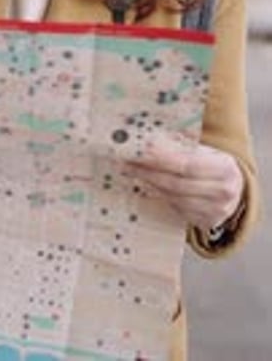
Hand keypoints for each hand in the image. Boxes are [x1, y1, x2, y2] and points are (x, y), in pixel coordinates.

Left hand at [127, 137, 243, 230]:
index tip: (140, 151)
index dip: (161, 159)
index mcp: (224, 167)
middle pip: (177, 183)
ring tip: (132, 172)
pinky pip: (177, 209)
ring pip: (174, 197)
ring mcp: (216, 210)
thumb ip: (182, 146)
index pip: (187, 164)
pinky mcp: (207, 222)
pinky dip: (160, 196)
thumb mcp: (206, 151)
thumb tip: (148, 138)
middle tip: (126, 162)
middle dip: (149, 172)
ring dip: (150, 184)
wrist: (234, 188)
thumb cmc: (213, 164)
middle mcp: (223, 191)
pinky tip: (147, 185)